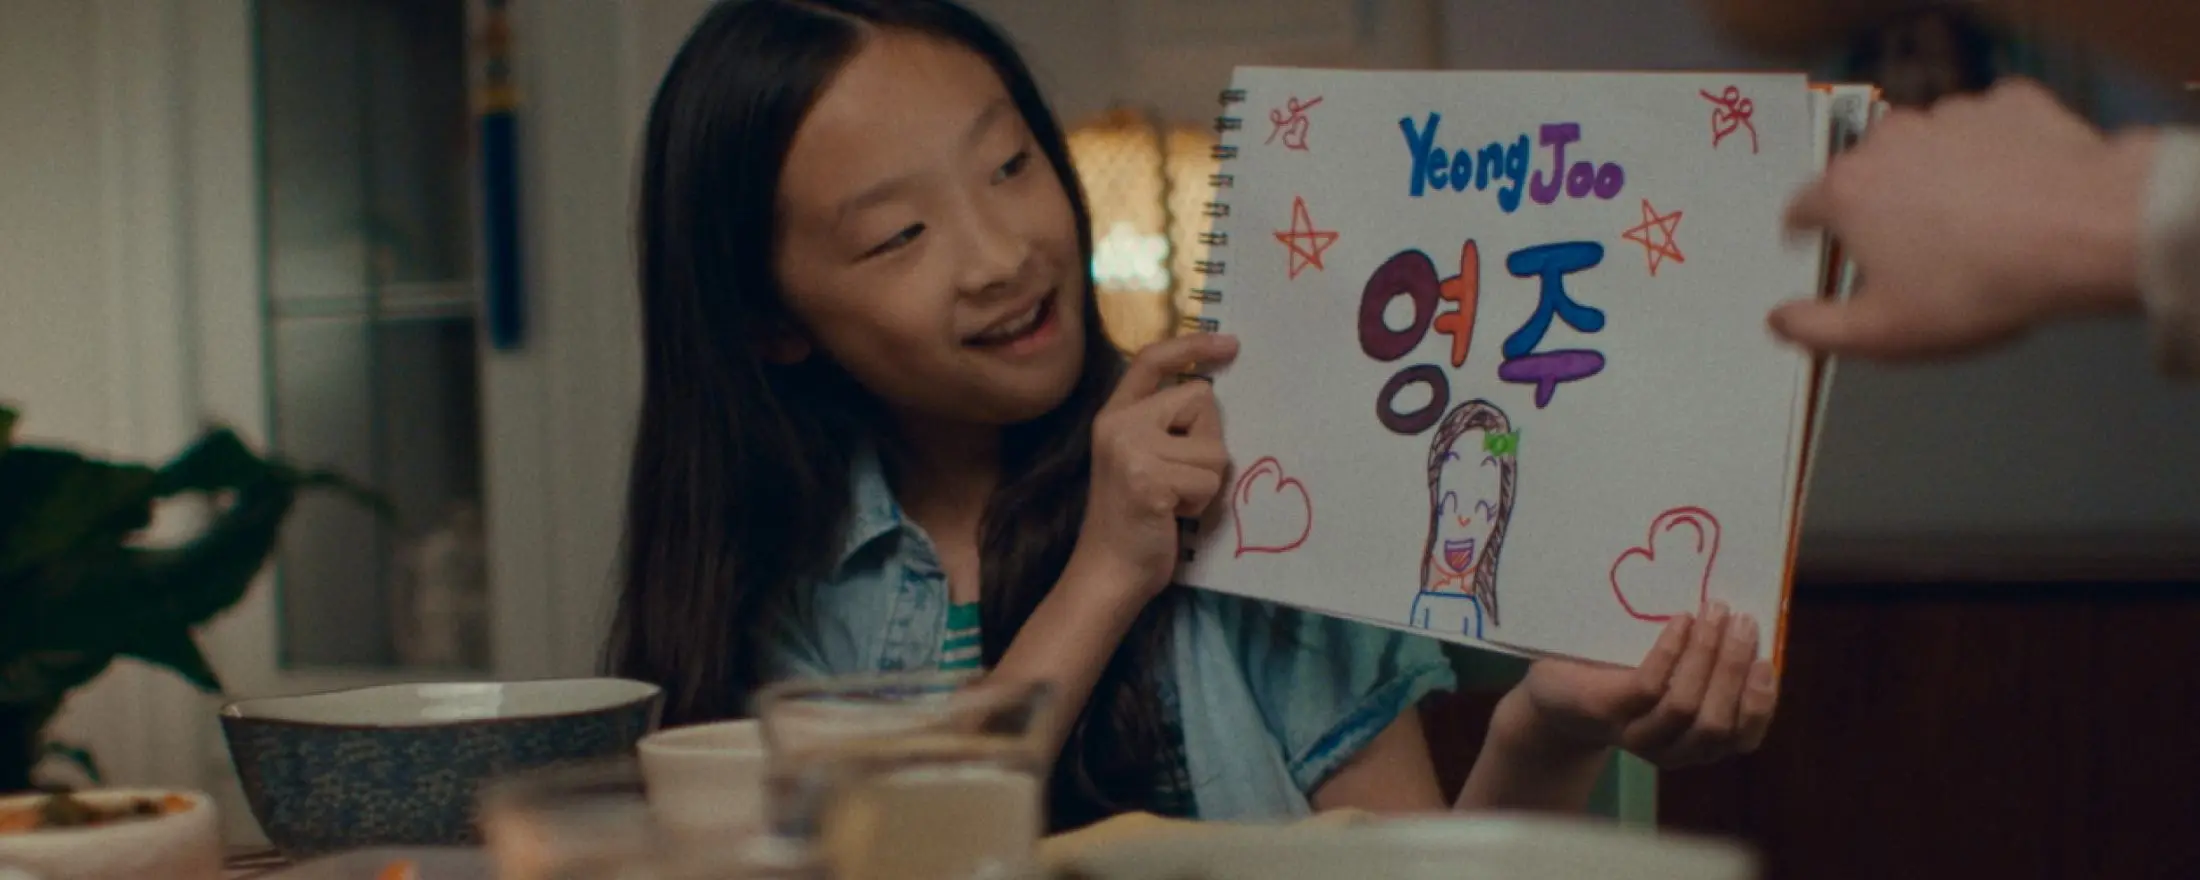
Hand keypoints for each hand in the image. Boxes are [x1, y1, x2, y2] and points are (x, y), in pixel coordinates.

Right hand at [1076, 332, 1237, 599]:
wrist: (1108, 571)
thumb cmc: (1136, 520)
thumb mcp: (1141, 458)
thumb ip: (1164, 425)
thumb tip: (1212, 395)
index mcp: (1115, 414)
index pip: (1151, 360)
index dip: (1192, 346)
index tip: (1230, 345)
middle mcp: (1118, 424)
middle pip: (1201, 400)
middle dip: (1207, 443)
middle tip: (1178, 479)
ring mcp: (1131, 450)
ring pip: (1213, 446)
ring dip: (1206, 481)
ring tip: (1174, 500)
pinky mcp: (1149, 480)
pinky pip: (1208, 480)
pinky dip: (1201, 504)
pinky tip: (1172, 516)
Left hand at [1515, 602, 1776, 768]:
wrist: (1556, 693)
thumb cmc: (1625, 675)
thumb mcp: (1675, 673)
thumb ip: (1710, 663)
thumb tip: (1750, 622)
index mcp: (1698, 744)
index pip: (1743, 738)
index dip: (1761, 703)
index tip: (1767, 659)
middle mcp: (1672, 750)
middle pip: (1717, 722)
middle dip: (1735, 669)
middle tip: (1743, 621)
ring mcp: (1636, 735)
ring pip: (1685, 707)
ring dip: (1707, 656)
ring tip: (1714, 612)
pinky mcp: (1607, 712)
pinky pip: (1649, 687)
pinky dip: (1671, 652)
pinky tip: (1680, 622)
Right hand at [1770, 78, 2159, 360]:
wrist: (2086, 233)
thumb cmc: (1979, 285)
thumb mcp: (1881, 334)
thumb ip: (1815, 330)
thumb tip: (1779, 321)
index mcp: (1848, 191)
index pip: (1802, 206)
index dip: (1806, 231)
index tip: (1814, 241)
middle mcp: (1891, 140)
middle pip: (1867, 173)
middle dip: (1879, 206)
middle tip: (1910, 249)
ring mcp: (1952, 116)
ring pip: (1928, 148)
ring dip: (1936, 177)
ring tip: (1972, 224)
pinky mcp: (2010, 106)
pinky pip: (1988, 129)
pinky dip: (1993, 154)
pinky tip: (2013, 190)